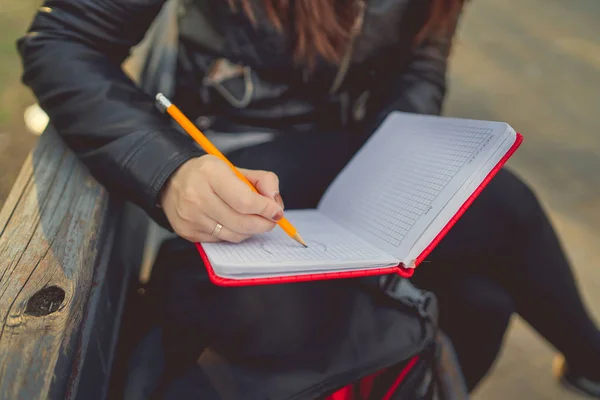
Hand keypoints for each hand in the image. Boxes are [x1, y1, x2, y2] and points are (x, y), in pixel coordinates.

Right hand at [160, 154, 284, 242]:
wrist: (171, 181)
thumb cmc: (208, 175)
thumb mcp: (234, 168)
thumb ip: (262, 180)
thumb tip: (275, 202)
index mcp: (211, 174)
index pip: (245, 201)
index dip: (265, 209)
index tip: (276, 211)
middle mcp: (197, 196)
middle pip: (241, 221)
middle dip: (263, 223)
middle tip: (271, 220)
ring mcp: (190, 216)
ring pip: (233, 234)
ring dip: (250, 230)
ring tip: (253, 220)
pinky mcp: (187, 232)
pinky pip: (221, 240)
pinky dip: (234, 233)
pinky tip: (233, 222)